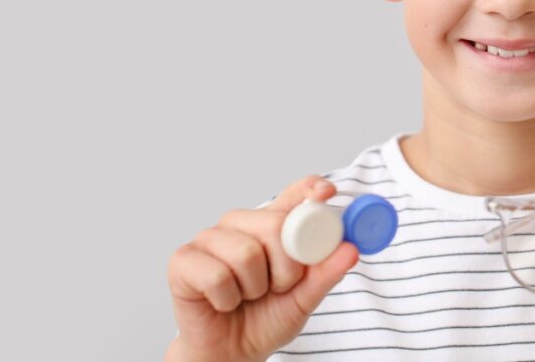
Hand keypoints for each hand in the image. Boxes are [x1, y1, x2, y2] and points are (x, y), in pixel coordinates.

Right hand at [165, 176, 358, 361]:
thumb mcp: (304, 298)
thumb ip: (326, 273)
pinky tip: (224, 302)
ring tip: (248, 296)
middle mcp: (240, 224)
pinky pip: (217, 275)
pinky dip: (227, 299)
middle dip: (286, 267)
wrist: (231, 353)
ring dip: (255, 287)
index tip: (327, 193)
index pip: (293, 194)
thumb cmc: (266, 318)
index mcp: (272, 225)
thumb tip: (351, 249)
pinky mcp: (183, 260)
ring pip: (246, 253)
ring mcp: (209, 238)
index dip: (310, 189)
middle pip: (274, 225)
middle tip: (278, 286)